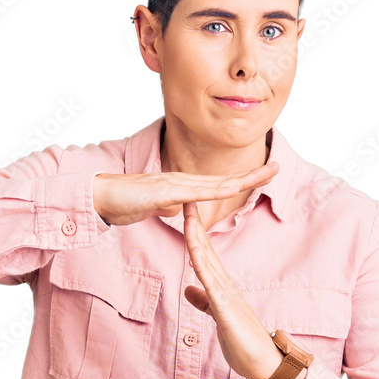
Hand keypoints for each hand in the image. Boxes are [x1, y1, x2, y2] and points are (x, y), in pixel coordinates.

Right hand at [92, 161, 278, 226]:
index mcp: (181, 187)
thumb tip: (180, 211)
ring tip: (265, 173)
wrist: (100, 196)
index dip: (242, 180)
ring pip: (214, 183)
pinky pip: (192, 193)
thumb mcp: (153, 209)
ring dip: (241, 179)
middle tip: (278, 167)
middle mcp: (181, 181)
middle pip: (224, 179)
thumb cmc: (123, 202)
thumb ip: (168, 207)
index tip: (263, 175)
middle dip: (252, 174)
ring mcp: (173, 184)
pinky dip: (212, 192)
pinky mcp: (162, 192)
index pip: (218, 185)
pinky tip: (229, 188)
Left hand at [181, 201, 307, 378]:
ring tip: (188, 214)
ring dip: (197, 237)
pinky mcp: (226, 309)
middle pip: (206, 249)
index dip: (194, 231)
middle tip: (186, 195)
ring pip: (207, 261)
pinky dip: (202, 267)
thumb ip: (204, 301)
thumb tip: (189, 290)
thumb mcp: (217, 316)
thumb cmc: (243, 341)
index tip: (185, 210)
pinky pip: (211, 284)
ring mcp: (226, 295)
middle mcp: (225, 285)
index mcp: (221, 287)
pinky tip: (194, 253)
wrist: (263, 362)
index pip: (204, 253)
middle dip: (194, 223)